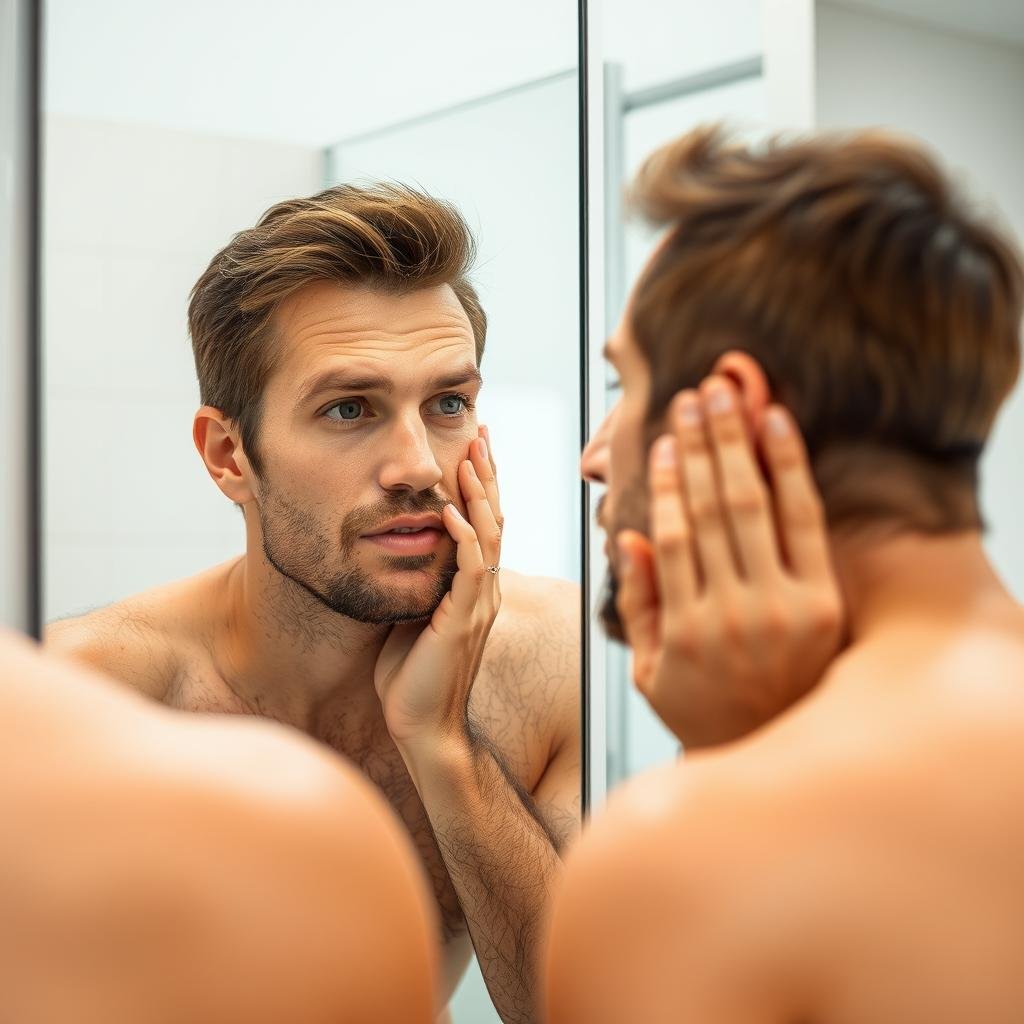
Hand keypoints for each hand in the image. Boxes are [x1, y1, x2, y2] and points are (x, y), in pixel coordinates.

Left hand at [375, 426, 501, 752]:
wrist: (423, 728)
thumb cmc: (412, 678)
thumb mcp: (413, 617)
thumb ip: (418, 584)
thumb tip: (398, 551)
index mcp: (474, 589)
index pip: (484, 525)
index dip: (481, 486)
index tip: (473, 448)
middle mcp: (484, 591)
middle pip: (494, 520)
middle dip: (487, 475)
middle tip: (481, 434)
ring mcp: (479, 605)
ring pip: (488, 536)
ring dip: (480, 494)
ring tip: (472, 456)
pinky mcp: (464, 621)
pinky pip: (470, 570)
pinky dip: (463, 537)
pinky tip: (453, 510)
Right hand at [616, 377, 842, 747]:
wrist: (775, 753)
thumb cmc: (706, 709)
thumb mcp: (650, 671)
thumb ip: (638, 605)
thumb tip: (628, 538)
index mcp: (684, 628)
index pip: (673, 538)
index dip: (668, 482)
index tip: (666, 440)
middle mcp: (731, 612)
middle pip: (710, 510)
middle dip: (701, 446)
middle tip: (693, 396)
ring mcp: (781, 606)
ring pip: (751, 507)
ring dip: (736, 444)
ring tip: (725, 396)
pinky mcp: (822, 603)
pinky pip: (805, 522)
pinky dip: (790, 469)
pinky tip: (777, 425)